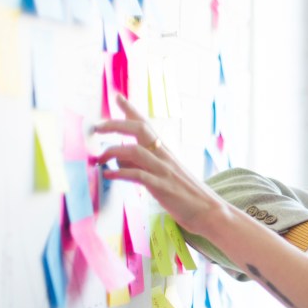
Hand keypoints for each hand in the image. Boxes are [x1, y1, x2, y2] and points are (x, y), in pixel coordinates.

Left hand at [93, 94, 225, 234]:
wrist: (210, 211)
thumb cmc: (187, 194)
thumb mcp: (164, 173)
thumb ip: (142, 163)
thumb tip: (118, 157)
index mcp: (166, 151)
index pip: (146, 124)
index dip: (130, 109)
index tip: (117, 97)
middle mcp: (164, 156)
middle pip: (139, 129)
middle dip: (115, 124)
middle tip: (97, 127)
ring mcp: (163, 170)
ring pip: (134, 150)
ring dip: (112, 152)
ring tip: (98, 159)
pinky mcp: (161, 186)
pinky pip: (137, 175)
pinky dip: (119, 173)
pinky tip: (108, 175)